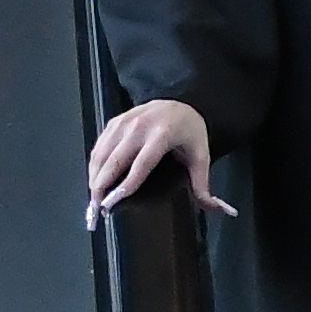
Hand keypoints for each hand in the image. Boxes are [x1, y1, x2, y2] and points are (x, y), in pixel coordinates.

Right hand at [87, 97, 232, 218]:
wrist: (182, 101)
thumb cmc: (190, 130)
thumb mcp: (201, 156)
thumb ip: (203, 185)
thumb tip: (217, 210)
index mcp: (162, 134)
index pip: (141, 163)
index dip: (127, 182)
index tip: (116, 199)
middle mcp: (139, 127)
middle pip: (115, 159)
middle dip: (102, 184)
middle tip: (96, 207)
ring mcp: (124, 122)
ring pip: (103, 153)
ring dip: (95, 176)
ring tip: (93, 198)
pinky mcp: (115, 122)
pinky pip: (100, 145)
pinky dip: (94, 164)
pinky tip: (94, 179)